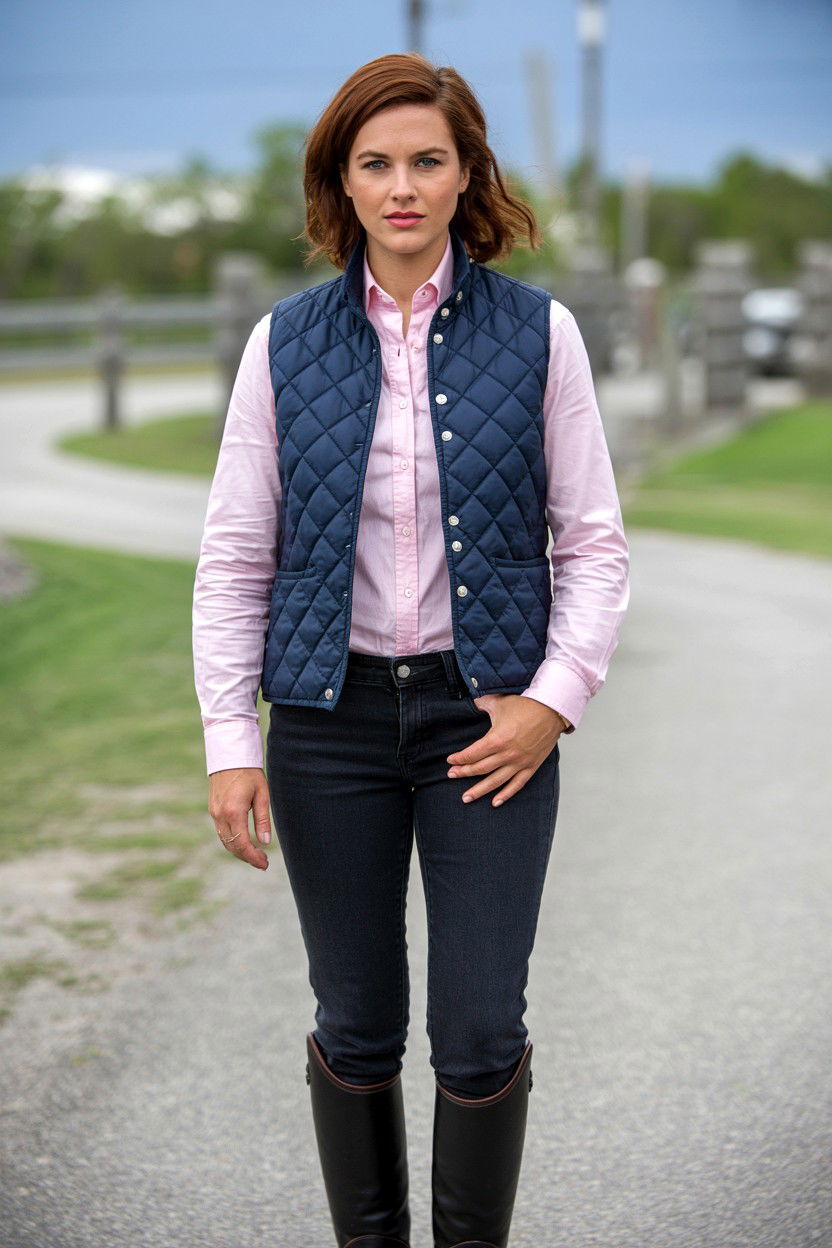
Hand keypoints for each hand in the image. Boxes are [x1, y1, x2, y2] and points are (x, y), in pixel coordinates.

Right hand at [208, 768, 271, 870]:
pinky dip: (232, 841)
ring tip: (255, 855)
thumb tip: (265, 843)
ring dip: (239, 851)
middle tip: (263, 863)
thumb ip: (263, 819)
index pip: (242, 844)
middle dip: (247, 857)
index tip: (265, 864)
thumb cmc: (250, 773)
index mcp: (234, 811)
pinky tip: (244, 842)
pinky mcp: (213, 810)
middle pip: (232, 846)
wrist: (230, 756)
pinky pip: (221, 832)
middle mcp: (220, 815)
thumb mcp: (262, 794)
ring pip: (225, 841)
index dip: (253, 857)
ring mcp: (214, 813)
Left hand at [447, 694, 562, 806]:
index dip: (459, 758)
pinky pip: (517, 784)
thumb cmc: (526, 705)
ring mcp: (519, 762)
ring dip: (479, 790)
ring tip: (466, 798)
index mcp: (496, 739)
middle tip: (452, 776)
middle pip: (480, 769)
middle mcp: (507, 754)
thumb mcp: (499, 702)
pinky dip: (506, 794)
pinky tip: (495, 802)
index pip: (472, 754)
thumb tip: (474, 703)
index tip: (450, 761)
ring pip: (495, 781)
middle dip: (463, 773)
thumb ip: (483, 704)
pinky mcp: (531, 766)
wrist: (552, 709)